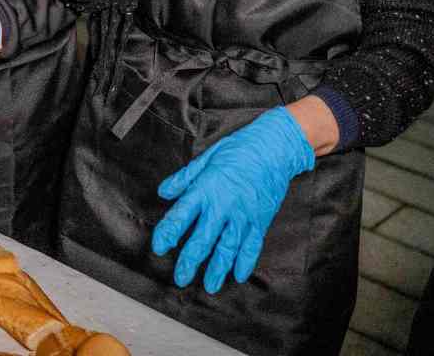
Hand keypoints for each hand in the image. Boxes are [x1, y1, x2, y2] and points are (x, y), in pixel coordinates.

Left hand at [152, 107, 314, 292]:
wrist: (273, 148)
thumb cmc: (238, 150)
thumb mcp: (206, 158)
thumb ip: (184, 178)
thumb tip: (163, 191)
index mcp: (205, 189)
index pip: (180, 215)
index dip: (168, 233)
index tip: (159, 247)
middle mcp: (223, 206)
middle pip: (202, 239)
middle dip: (189, 262)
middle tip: (180, 278)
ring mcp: (243, 216)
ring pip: (227, 248)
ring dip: (217, 269)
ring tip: (210, 285)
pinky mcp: (260, 220)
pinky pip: (252, 246)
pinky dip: (245, 262)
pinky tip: (238, 275)